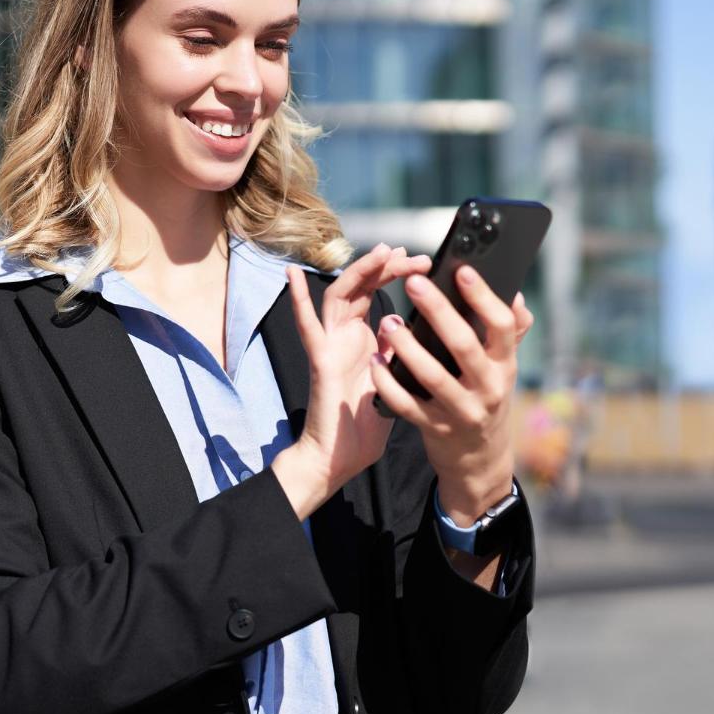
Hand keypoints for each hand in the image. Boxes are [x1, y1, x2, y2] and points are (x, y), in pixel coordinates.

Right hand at [270, 243, 429, 518]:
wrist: (339, 460)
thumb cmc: (363, 427)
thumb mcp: (393, 381)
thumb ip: (398, 355)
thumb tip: (414, 328)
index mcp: (364, 340)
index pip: (377, 294)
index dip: (394, 273)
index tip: (421, 261)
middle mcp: (344, 337)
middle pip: (360, 287)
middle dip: (384, 266)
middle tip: (411, 253)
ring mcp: (330, 345)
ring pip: (340, 295)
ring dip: (360, 271)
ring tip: (383, 253)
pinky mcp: (321, 360)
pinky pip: (308, 327)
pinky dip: (298, 300)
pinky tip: (292, 275)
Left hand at [369, 265, 534, 521]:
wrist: (480, 459)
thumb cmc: (486, 397)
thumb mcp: (503, 368)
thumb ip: (511, 332)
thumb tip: (516, 293)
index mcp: (504, 365)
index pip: (501, 326)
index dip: (484, 297)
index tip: (462, 270)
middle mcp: (487, 388)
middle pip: (464, 346)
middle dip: (439, 312)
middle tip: (413, 283)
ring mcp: (461, 411)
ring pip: (432, 376)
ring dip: (407, 346)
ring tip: (387, 321)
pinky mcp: (434, 428)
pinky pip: (407, 404)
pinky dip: (388, 383)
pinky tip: (375, 361)